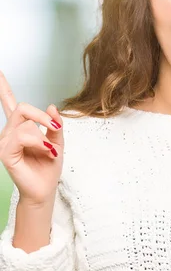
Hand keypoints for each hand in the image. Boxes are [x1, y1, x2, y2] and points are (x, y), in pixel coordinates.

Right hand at [0, 71, 63, 205]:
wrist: (46, 189)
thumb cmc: (49, 166)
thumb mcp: (59, 141)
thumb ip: (55, 124)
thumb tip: (51, 106)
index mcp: (20, 127)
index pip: (9, 103)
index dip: (3, 87)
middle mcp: (9, 132)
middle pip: (22, 107)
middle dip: (42, 117)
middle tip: (56, 129)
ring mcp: (4, 142)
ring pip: (26, 124)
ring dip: (44, 137)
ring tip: (50, 151)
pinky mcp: (5, 152)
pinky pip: (22, 136)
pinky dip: (39, 143)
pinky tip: (46, 152)